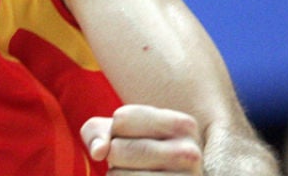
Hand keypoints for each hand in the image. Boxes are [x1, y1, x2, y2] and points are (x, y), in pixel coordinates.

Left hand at [82, 104, 202, 173]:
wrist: (167, 175)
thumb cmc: (139, 153)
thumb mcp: (119, 132)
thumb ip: (97, 132)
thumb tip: (98, 151)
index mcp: (184, 125)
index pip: (121, 118)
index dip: (115, 129)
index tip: (134, 137)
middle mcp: (190, 154)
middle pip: (117, 149)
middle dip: (114, 155)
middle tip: (133, 161)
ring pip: (118, 175)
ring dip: (117, 174)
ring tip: (137, 173)